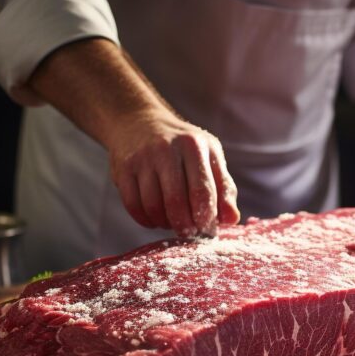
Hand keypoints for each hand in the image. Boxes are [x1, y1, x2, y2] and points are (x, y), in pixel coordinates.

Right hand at [27, 38, 238, 236]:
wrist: (139, 122)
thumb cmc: (182, 147)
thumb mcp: (208, 156)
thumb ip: (224, 188)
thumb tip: (232, 220)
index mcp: (194, 146)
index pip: (203, 191)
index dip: (206, 218)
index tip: (207, 230)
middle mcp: (166, 149)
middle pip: (176, 202)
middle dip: (184, 226)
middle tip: (188, 233)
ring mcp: (142, 159)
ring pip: (153, 206)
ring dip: (164, 223)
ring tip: (172, 223)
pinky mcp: (123, 169)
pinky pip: (133, 206)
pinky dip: (146, 220)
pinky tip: (155, 219)